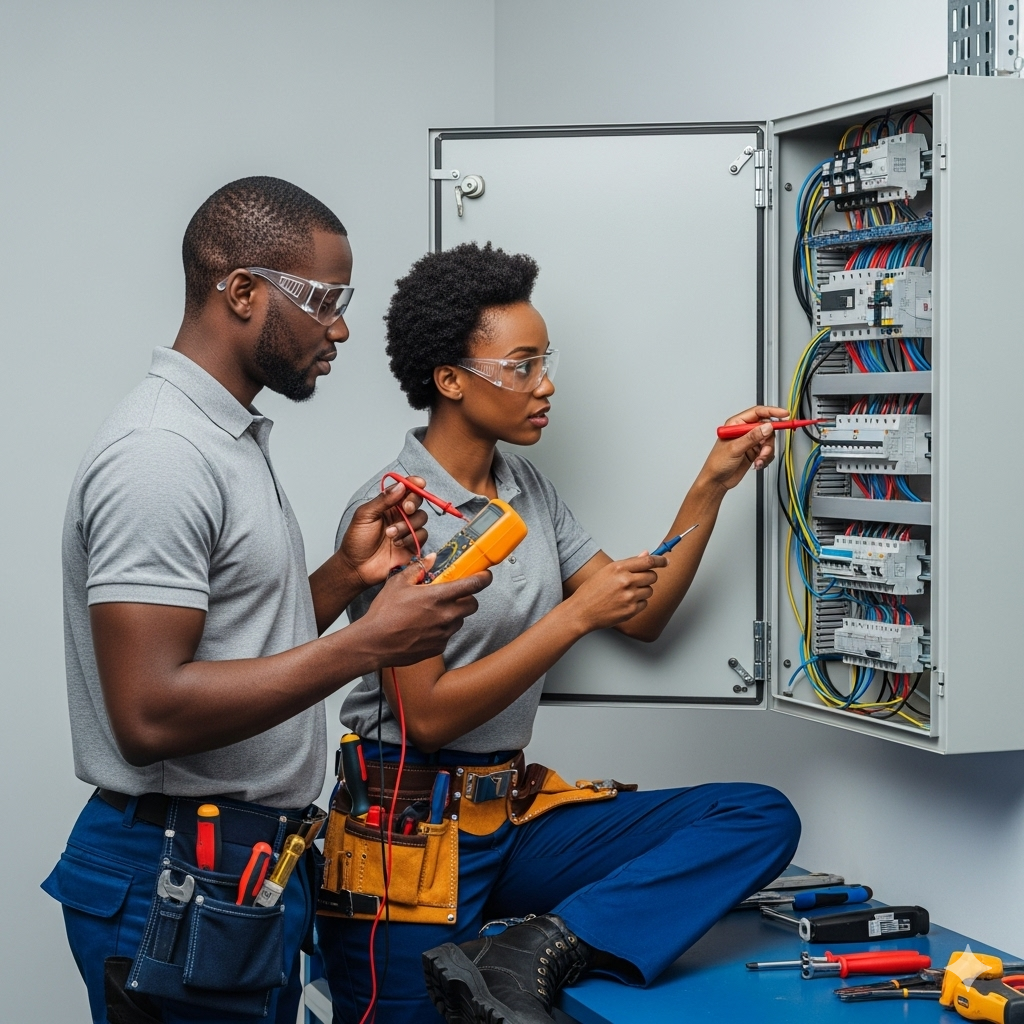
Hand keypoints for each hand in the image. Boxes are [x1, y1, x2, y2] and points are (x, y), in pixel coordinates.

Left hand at [337, 478, 428, 587]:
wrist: (357, 567)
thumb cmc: (356, 541)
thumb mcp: (365, 515)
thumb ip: (383, 500)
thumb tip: (400, 486)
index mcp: (388, 505)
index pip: (405, 489)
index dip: (414, 484)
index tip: (419, 483)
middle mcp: (399, 515)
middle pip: (417, 501)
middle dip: (414, 503)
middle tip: (406, 509)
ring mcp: (407, 529)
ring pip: (421, 518)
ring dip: (407, 525)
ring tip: (390, 534)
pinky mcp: (413, 544)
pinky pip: (422, 535)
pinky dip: (411, 538)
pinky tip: (397, 544)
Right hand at [357, 557, 491, 666]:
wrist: (374, 643)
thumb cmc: (384, 613)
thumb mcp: (398, 583)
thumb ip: (419, 569)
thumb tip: (432, 559)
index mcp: (437, 597)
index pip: (473, 585)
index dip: (484, 578)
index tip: (485, 575)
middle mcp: (445, 616)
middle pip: (473, 605)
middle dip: (467, 598)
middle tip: (453, 595)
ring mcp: (444, 633)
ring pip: (460, 620)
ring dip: (453, 614)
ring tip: (432, 612)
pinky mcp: (439, 647)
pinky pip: (448, 635)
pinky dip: (441, 629)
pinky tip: (424, 627)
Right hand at [567, 554, 665, 632]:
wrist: (581, 611)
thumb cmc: (591, 591)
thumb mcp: (607, 571)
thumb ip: (628, 563)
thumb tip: (645, 555)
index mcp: (619, 569)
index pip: (648, 562)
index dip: (660, 561)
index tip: (665, 561)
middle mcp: (626, 581)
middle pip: (652, 576)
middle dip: (648, 577)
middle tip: (637, 580)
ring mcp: (630, 597)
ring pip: (649, 591)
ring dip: (642, 591)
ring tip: (626, 593)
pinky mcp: (631, 610)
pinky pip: (644, 603)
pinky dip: (638, 603)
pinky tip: (624, 602)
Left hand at [699, 404, 789, 491]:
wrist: (717, 481)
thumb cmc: (717, 463)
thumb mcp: (735, 448)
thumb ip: (752, 437)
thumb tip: (767, 427)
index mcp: (736, 424)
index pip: (758, 413)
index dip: (772, 412)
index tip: (784, 415)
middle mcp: (744, 431)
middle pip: (767, 428)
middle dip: (768, 441)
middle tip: (764, 450)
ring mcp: (750, 441)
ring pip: (769, 441)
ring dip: (766, 452)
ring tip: (758, 460)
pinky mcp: (754, 452)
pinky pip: (767, 451)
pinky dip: (765, 458)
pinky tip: (757, 463)